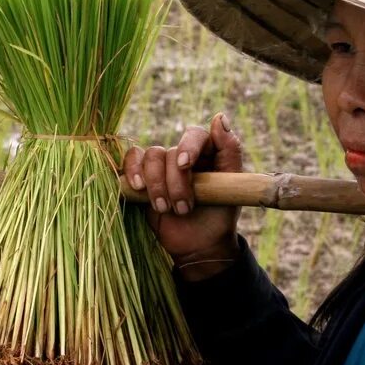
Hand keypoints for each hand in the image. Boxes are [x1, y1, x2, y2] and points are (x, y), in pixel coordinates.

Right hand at [122, 112, 242, 278]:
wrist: (200, 247)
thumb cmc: (219, 217)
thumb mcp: (232, 187)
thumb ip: (230, 151)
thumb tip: (220, 117)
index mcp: (207, 153)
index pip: (195, 135)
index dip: (188, 146)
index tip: (186, 165)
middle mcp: (182, 155)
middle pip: (170, 152)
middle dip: (175, 182)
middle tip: (184, 209)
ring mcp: (161, 166)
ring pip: (150, 156)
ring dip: (157, 185)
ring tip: (166, 209)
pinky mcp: (142, 178)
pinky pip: (131, 160)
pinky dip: (132, 171)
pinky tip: (138, 188)